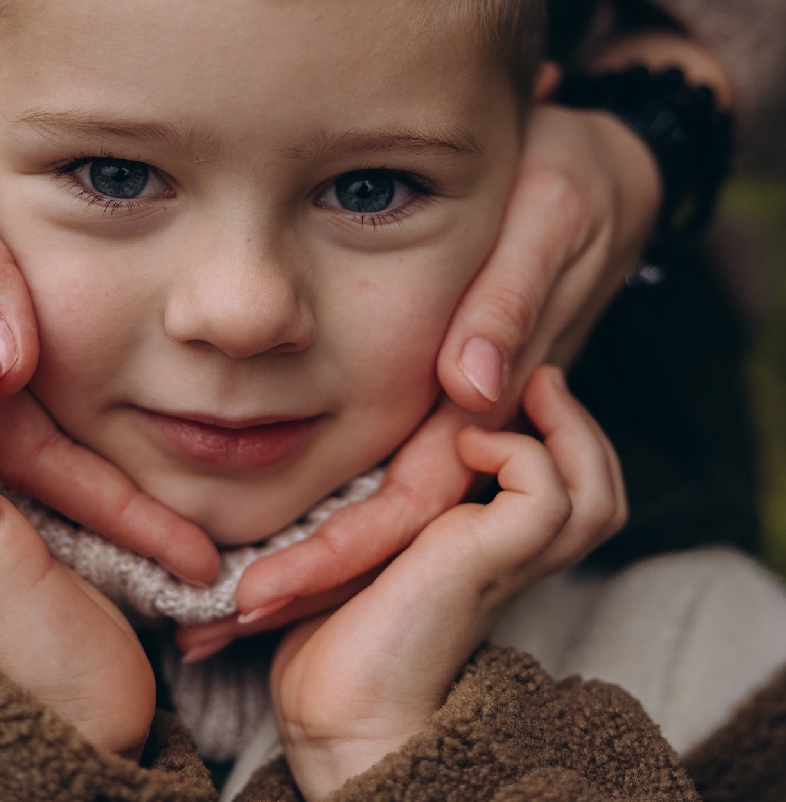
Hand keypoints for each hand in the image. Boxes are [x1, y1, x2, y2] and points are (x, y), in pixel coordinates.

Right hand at [0, 0, 218, 583]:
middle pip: (23, 462)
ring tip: (164, 527)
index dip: (102, 505)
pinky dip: (49, 426)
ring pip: (8, 436)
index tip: (181, 550)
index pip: (19, 447)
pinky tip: (93, 432)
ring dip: (83, 489)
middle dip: (110, 519)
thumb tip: (13, 361)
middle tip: (200, 564)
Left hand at [179, 71, 662, 654]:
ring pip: (387, 529)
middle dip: (303, 587)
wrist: (592, 174)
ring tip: (223, 613)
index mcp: (496, 400)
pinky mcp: (464, 424)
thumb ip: (513, 300)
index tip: (252, 594)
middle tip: (208, 627)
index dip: (335, 556)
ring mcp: (475, 436)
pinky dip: (337, 534)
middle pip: (388, 537)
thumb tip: (472, 388)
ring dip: (312, 577)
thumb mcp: (551, 219)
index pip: (411, 503)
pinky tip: (268, 546)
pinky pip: (394, 496)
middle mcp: (484, 435)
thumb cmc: (567, 183)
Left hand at [271, 367, 625, 801]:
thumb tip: (350, 467)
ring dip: (568, 433)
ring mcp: (507, 567)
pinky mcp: (488, 562)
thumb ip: (367, 515)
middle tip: (541, 378)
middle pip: (598, 496)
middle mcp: (509, 564)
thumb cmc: (326, 647)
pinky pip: (544, 495)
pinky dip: (519, 455)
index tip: (513, 393)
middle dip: (580, 432)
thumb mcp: (349, 559)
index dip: (553, 443)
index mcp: (485, 559)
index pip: (559, 498)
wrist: (335, 717)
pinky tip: (469, 444)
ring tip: (529, 388)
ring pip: (594, 495)